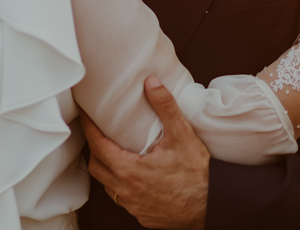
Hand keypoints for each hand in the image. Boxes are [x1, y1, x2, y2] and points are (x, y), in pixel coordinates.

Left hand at [82, 76, 209, 229]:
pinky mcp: (142, 215)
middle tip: (97, 130)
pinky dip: (120, 184)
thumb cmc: (199, 174)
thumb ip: (165, 107)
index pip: (97, 145)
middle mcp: (126, 191)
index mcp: (129, 170)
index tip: (85, 114)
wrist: (214, 206)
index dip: (89, 127)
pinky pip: (122, 198)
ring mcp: (133, 206)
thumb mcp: (182, 135)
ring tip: (113, 151)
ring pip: (108, 185)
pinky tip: (131, 174)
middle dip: (94, 147)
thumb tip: (151, 83)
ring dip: (107, 168)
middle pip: (96, 166)